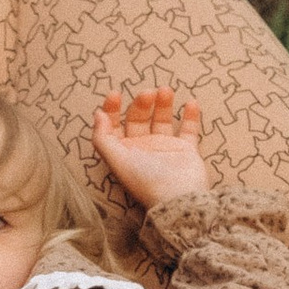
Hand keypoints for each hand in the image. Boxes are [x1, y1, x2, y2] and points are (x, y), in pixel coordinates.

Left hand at [92, 85, 209, 209]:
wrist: (178, 198)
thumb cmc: (146, 181)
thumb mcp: (117, 160)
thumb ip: (102, 137)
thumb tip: (97, 114)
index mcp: (124, 151)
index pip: (115, 125)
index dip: (113, 109)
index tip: (116, 94)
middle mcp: (143, 148)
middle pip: (139, 118)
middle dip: (141, 103)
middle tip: (148, 93)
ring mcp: (165, 148)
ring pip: (162, 119)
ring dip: (164, 103)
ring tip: (166, 91)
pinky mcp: (186, 150)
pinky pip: (188, 129)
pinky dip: (190, 116)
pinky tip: (191, 102)